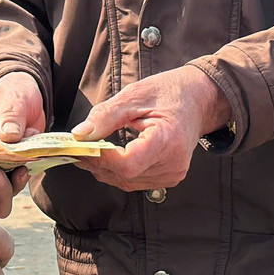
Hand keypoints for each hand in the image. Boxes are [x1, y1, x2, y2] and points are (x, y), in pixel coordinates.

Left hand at [70, 66, 229, 191]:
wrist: (198, 100)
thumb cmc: (168, 93)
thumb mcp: (134, 96)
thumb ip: (106, 116)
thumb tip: (80, 134)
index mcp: (168, 140)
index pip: (128, 164)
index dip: (101, 158)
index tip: (81, 145)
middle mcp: (173, 163)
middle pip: (125, 175)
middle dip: (96, 162)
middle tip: (75, 147)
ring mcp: (173, 174)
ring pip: (127, 182)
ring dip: (104, 168)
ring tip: (87, 149)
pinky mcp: (169, 178)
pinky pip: (135, 181)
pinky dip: (117, 171)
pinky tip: (106, 156)